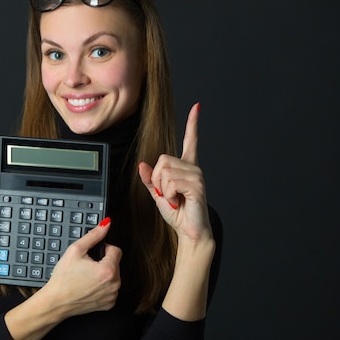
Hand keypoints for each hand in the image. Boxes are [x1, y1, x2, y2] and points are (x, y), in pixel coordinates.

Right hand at [41, 218, 121, 316]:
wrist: (56, 302)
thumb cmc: (63, 278)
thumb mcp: (76, 250)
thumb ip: (94, 235)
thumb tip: (106, 224)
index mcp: (108, 270)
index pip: (116, 250)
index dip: (103, 249)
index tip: (92, 254)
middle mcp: (114, 284)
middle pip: (115, 263)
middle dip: (103, 262)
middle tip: (86, 267)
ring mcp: (112, 296)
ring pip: (114, 276)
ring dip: (104, 274)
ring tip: (86, 277)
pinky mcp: (109, 304)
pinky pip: (111, 289)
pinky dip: (103, 286)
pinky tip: (89, 287)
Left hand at [138, 103, 212, 242]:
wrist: (190, 232)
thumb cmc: (178, 214)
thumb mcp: (158, 195)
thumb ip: (150, 180)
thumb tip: (142, 165)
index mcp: (186, 167)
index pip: (191, 140)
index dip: (192, 123)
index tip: (196, 107)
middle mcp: (193, 168)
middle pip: (163, 160)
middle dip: (157, 180)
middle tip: (167, 194)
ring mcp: (196, 175)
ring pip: (165, 172)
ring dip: (163, 190)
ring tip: (174, 199)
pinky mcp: (196, 185)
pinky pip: (171, 182)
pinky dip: (168, 195)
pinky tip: (178, 202)